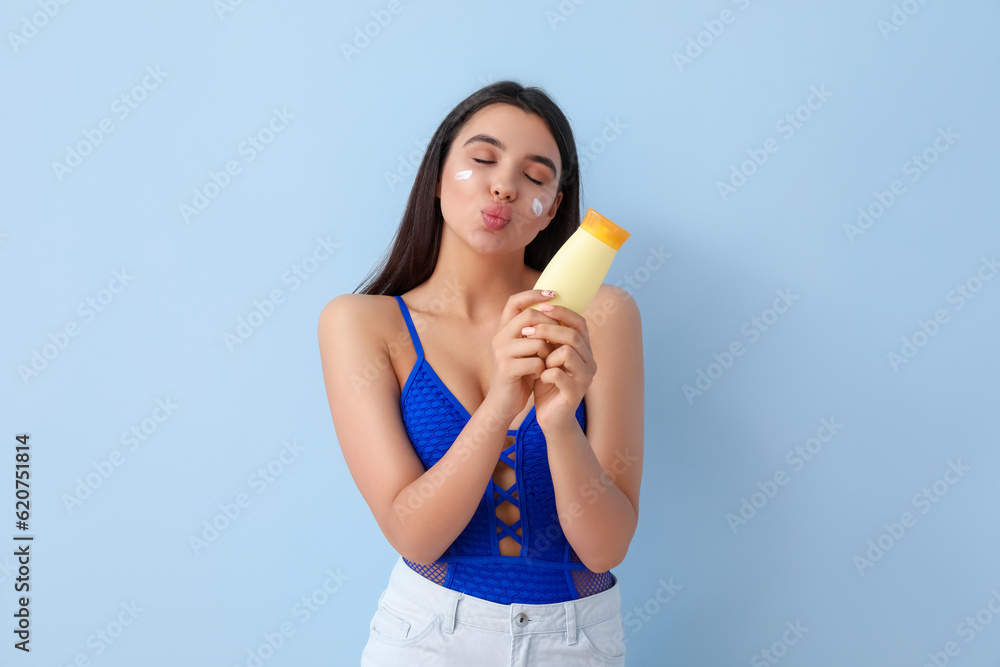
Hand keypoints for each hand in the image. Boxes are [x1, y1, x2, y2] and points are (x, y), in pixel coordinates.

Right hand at [484, 289, 559, 423]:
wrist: (503, 403)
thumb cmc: (519, 374)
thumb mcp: (526, 349)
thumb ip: (535, 331)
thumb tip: (556, 309)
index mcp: (503, 329)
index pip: (515, 301)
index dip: (533, 294)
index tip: (553, 293)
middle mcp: (499, 337)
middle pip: (530, 317)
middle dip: (550, 326)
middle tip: (557, 340)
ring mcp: (501, 353)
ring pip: (537, 341)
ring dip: (547, 353)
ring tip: (544, 364)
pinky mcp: (506, 369)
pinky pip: (536, 361)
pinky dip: (542, 369)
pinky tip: (537, 376)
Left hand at [521, 303, 596, 429]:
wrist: (552, 418)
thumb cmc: (548, 384)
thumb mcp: (547, 356)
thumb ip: (548, 337)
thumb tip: (537, 307)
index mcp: (584, 350)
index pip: (579, 322)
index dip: (562, 312)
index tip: (542, 306)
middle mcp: (590, 361)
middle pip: (572, 335)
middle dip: (547, 330)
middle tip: (527, 332)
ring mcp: (585, 378)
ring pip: (568, 353)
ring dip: (547, 354)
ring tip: (538, 362)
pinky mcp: (576, 393)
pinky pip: (559, 374)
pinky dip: (545, 373)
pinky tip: (539, 378)